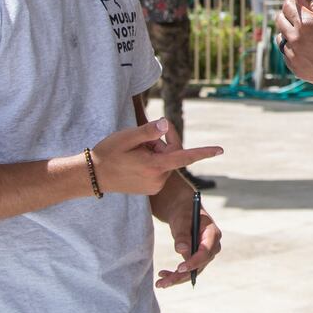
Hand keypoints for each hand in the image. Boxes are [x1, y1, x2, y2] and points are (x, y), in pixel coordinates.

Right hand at [90, 119, 222, 196]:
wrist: (93, 176)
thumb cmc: (109, 153)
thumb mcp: (127, 137)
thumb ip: (148, 131)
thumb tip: (166, 123)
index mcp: (155, 166)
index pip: (184, 157)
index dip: (203, 152)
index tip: (220, 150)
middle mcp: (158, 179)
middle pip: (172, 155)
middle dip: (161, 144)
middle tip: (141, 139)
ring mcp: (154, 186)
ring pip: (165, 163)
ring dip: (155, 153)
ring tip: (134, 153)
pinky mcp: (150, 189)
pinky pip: (158, 171)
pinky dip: (152, 163)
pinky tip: (134, 162)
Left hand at [156, 183, 221, 288]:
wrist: (183, 209)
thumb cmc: (183, 212)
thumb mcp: (181, 220)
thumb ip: (182, 234)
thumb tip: (182, 251)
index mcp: (213, 234)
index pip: (206, 252)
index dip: (193, 262)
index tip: (179, 268)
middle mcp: (212, 246)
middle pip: (200, 265)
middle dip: (182, 276)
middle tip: (164, 282)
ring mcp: (205, 253)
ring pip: (193, 271)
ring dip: (177, 278)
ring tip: (160, 283)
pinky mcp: (197, 257)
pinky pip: (189, 269)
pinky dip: (176, 274)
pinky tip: (163, 275)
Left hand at [275, 0, 312, 92]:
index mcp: (306, 22)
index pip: (287, 5)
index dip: (292, 0)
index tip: (297, 1)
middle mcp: (297, 39)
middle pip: (280, 20)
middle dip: (288, 14)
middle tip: (297, 14)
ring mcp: (296, 57)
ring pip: (281, 39)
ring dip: (288, 33)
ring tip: (301, 32)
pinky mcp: (299, 70)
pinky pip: (287, 55)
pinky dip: (292, 49)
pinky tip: (305, 47)